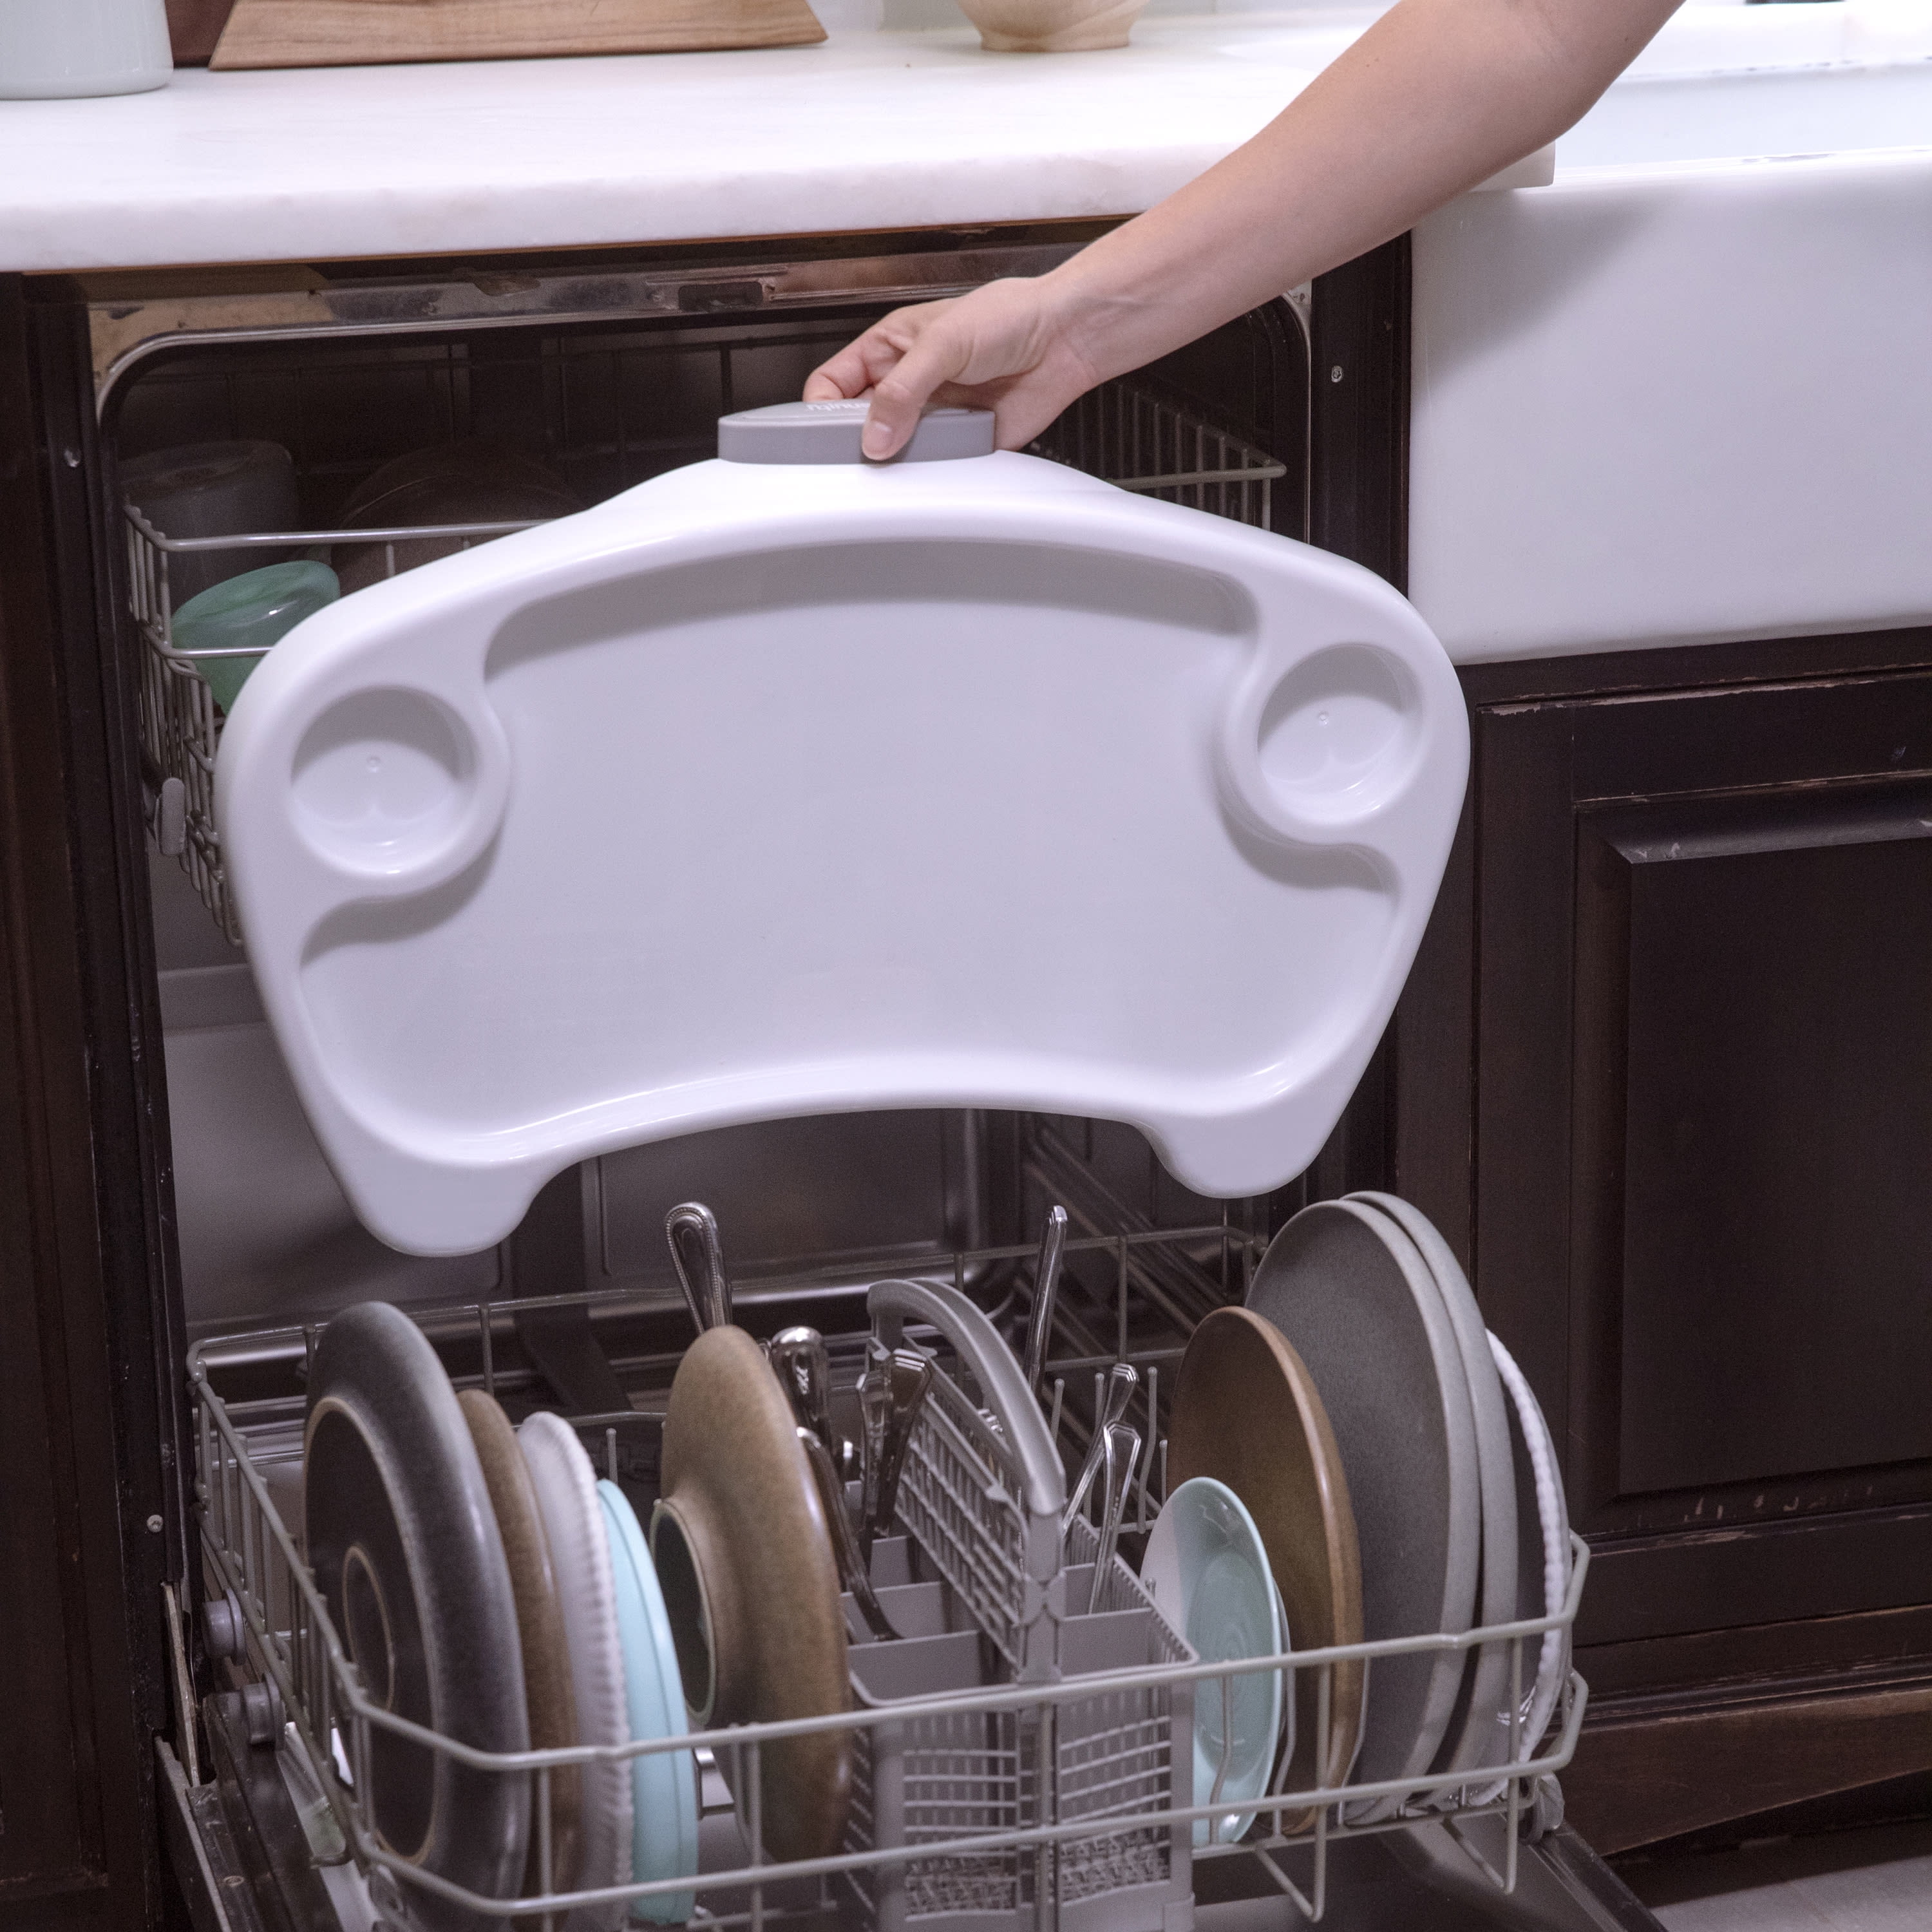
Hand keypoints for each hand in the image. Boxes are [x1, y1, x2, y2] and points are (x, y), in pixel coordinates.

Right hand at [802, 275, 1102, 460]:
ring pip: (895, 452)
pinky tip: (937, 464)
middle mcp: (906, 385)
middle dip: (858, 441)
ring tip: (905, 456)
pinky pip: (936, 468)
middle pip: (858, 426)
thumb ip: (903, 390)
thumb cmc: (1009, 317)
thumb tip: (875, 434)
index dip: (822, 409)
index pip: (832, 385)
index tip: (828, 432)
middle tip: (866, 452)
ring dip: (898, 460)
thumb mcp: (943, 343)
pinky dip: (934, 473)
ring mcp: (931, 416)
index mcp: (889, 350)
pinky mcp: (960, 442)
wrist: (1064, 339)